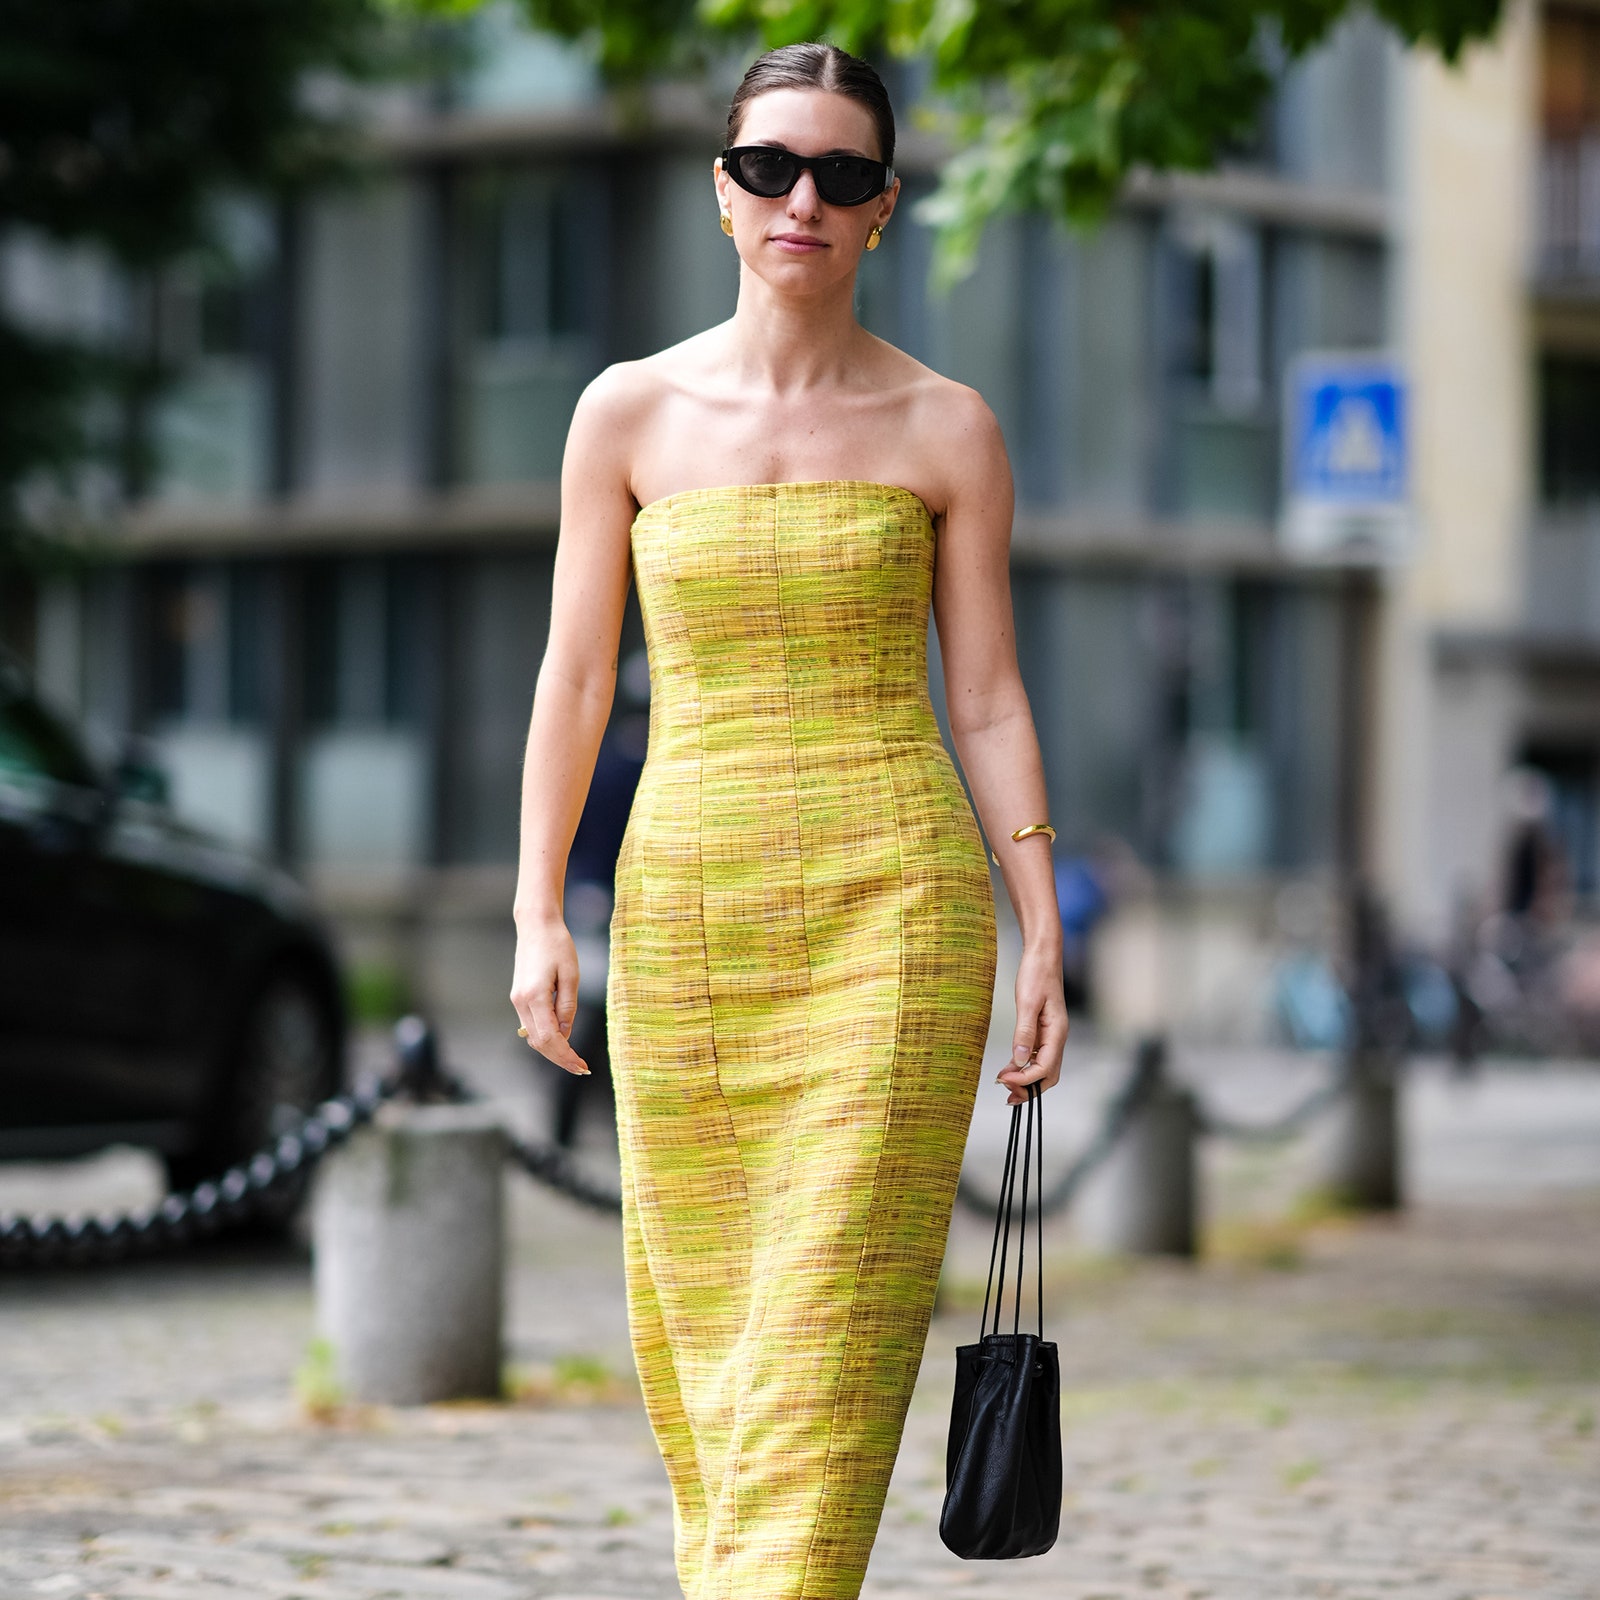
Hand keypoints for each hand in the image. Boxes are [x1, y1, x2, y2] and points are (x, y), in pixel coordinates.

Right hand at [510, 916, 589, 1074]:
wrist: (536, 926)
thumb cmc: (557, 945)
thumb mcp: (571, 975)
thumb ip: (568, 1007)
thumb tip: (566, 1034)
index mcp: (535, 996)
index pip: (549, 1038)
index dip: (565, 1056)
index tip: (581, 1065)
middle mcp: (521, 1002)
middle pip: (539, 1043)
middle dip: (560, 1059)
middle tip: (581, 1068)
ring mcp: (517, 1000)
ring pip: (533, 1037)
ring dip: (553, 1050)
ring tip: (574, 1058)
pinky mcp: (519, 997)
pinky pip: (531, 1025)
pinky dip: (546, 1037)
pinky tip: (562, 1040)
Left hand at [997, 944, 1068, 1103]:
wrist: (1042, 956)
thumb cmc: (1037, 974)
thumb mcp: (1027, 1002)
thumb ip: (1024, 1033)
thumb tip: (1020, 1061)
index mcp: (1057, 1032)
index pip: (1045, 1068)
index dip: (1026, 1080)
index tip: (1004, 1081)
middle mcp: (1057, 1037)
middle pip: (1048, 1075)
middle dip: (1029, 1089)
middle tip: (1007, 1096)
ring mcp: (1051, 1035)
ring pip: (1043, 1068)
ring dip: (1025, 1080)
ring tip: (1004, 1086)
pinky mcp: (1043, 1030)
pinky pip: (1036, 1056)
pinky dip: (1023, 1067)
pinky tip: (1008, 1069)